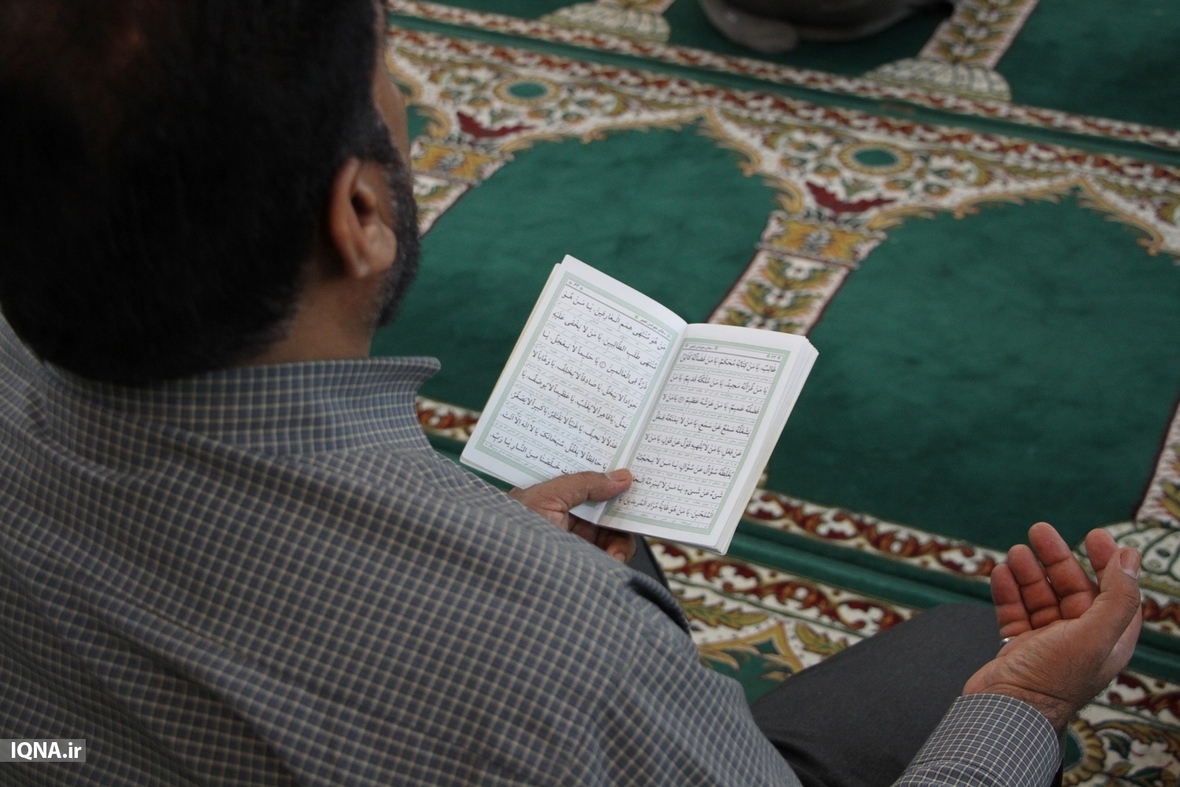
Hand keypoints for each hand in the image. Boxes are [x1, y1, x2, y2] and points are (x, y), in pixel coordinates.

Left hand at [509, 469, 636, 562]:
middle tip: (640, 503)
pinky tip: (613, 560)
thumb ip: (583, 483)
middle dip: (621, 505)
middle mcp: (562, 521)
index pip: (582, 480)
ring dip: (620, 538)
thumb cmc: (511, 536)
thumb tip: (622, 476)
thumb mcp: (546, 498)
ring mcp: (575, 546)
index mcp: (547, 499)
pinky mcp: (585, 568)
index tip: (629, 467)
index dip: (605, 473)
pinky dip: (618, 556)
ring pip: (612, 534)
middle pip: (603, 507)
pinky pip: (612, 557)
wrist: (503, 578)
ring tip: (615, 550)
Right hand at [963, 523, 1142, 730]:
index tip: (1095, 535)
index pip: (1116, 594)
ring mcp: (1047, 644)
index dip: (1110, 564)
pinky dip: (1008, 591)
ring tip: (1015, 552)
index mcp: (1107, 641)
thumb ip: (1117, 597)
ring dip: (1029, 573)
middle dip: (1057, 559)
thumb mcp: (1094, 635)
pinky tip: (1001, 573)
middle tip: (1039, 530)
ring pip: (1041, 598)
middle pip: (1073, 590)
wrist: (1005, 711)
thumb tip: (1131, 557)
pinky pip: (1015, 611)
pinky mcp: (1018, 647)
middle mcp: (1079, 641)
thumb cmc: (1053, 679)